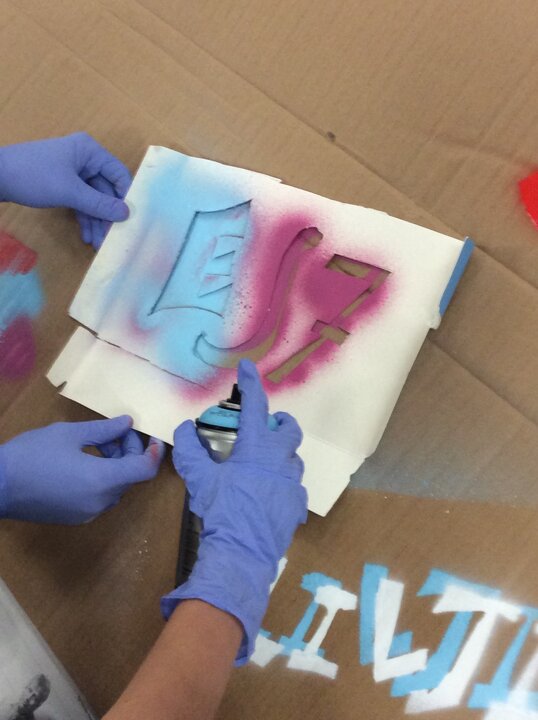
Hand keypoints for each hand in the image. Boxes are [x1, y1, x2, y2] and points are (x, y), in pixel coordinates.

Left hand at [0, 133, 130, 248]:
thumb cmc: (34, 176)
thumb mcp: (69, 192)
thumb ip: (99, 204)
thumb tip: (126, 214)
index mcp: (89, 151)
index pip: (119, 174)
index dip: (126, 197)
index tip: (130, 220)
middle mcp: (84, 159)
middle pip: (106, 190)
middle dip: (108, 216)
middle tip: (112, 239)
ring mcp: (72, 172)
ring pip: (93, 199)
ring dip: (96, 221)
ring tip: (98, 244)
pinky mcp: (62, 184)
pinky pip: (80, 202)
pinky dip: (84, 218)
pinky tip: (86, 236)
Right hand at [0, 416, 164, 523]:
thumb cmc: (32, 455)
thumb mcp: (69, 434)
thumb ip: (104, 430)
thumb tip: (127, 423)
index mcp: (103, 480)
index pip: (145, 470)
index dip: (154, 453)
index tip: (154, 437)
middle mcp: (100, 501)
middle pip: (130, 477)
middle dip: (130, 452)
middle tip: (117, 432)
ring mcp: (87, 513)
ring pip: (116, 487)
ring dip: (116, 464)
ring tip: (99, 442)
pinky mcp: (75, 517)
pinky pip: (100, 496)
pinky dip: (103, 478)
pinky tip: (86, 460)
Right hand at [163, 359, 307, 663]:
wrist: (242, 553)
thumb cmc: (221, 510)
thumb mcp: (199, 479)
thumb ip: (189, 451)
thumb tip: (183, 429)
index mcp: (257, 448)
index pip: (256, 406)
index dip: (251, 383)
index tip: (248, 367)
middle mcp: (280, 460)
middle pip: (289, 430)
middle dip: (280, 422)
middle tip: (267, 425)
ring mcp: (292, 484)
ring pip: (293, 459)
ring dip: (281, 455)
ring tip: (263, 464)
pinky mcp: (296, 505)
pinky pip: (294, 488)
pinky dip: (282, 484)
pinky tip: (269, 494)